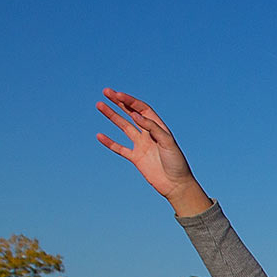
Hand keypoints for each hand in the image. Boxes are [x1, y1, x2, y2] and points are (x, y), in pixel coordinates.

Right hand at [95, 88, 211, 216]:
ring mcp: (141, 145)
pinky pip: (120, 148)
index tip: (117, 95)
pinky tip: (99, 135)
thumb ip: (152, 128)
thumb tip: (135, 114)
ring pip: (123, 127)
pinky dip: (109, 142)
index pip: (142, 109)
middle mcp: (149, 134)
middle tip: (106, 92)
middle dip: (119, 102)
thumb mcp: (167, 142)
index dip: (130, 101)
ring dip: (112, 116)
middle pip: (131, 113)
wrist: (176, 185)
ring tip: (99, 105)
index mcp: (159, 127)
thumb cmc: (176, 162)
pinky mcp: (136, 158)